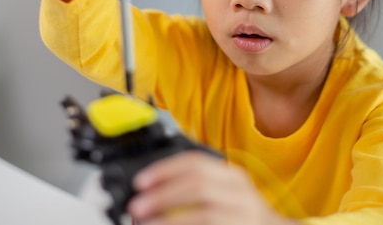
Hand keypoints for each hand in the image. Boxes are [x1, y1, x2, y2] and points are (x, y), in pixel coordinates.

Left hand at [128, 151, 297, 224]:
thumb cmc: (239, 217)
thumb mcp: (223, 195)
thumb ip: (194, 188)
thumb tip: (150, 190)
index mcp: (232, 176)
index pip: (196, 162)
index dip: (164, 169)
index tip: (140, 181)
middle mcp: (242, 193)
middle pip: (198, 184)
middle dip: (162, 194)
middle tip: (137, 205)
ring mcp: (245, 216)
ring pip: (204, 213)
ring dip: (168, 219)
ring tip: (146, 223)